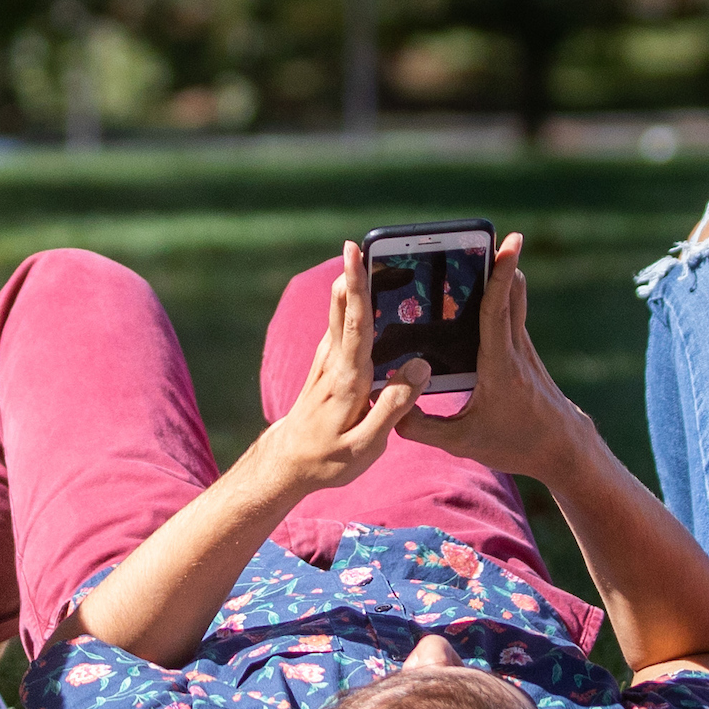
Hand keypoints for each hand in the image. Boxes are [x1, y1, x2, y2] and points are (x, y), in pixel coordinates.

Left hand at [239, 249, 427, 497]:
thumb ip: (394, 406)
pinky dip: (347, 307)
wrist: (288, 464)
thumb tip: (420, 366)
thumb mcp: (367, 445)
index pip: (356, 325)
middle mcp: (334, 364)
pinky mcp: (325, 367)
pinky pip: (338, 329)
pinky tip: (355, 296)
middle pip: (344, 311)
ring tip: (361, 259)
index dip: (359, 288)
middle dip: (352, 276)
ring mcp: (326, 363)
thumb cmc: (329, 459)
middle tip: (358, 244)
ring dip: (349, 287)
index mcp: (348, 379)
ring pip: (338, 316)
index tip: (354, 255)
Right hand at [427, 233, 593, 482]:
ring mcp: (523, 349)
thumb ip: (423, 426)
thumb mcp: (463, 441)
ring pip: (514, 300)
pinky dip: (498, 298)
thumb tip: (389, 410)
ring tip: (474, 252)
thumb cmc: (516, 444)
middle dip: (498, 261)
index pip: (498, 310)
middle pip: (511, 294)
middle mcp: (515, 349)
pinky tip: (475, 295)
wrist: (563, 450)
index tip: (510, 242)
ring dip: (498, 276)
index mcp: (500, 365)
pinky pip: (510, 315)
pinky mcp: (524, 353)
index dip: (500, 274)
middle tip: (483, 234)